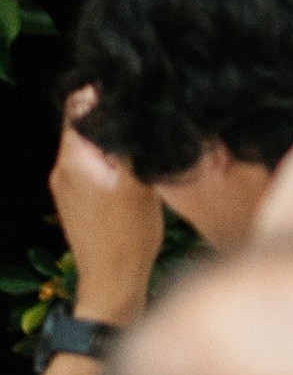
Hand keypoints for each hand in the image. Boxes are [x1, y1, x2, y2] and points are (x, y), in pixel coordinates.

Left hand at [49, 96, 162, 325]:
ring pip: (92, 145)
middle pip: (86, 123)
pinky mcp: (78, 200)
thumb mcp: (138, 181)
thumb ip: (132, 140)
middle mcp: (63, 169)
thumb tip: (137, 107)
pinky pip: (94, 166)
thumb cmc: (128, 237)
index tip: (137, 94)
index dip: (106, 91)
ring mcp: (68, 187)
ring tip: (144, 149)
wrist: (112, 284)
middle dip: (115, 118)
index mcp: (73, 159)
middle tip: (147, 122)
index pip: (79, 103)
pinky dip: (113, 161)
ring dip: (116, 141)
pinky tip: (136, 173)